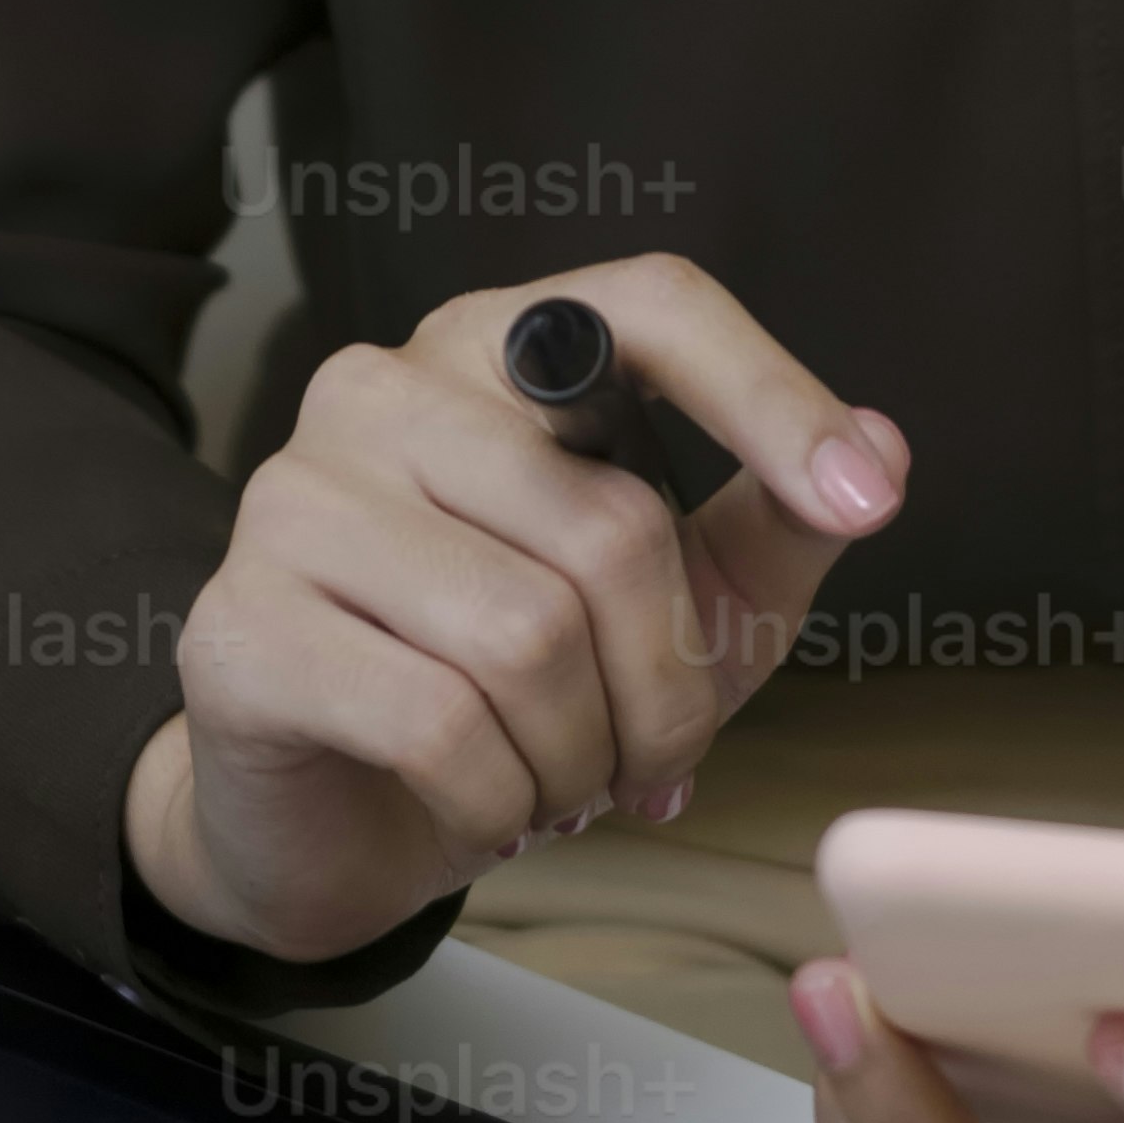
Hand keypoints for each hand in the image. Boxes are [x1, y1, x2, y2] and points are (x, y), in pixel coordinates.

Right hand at [123, 252, 907, 964]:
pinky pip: (434, 725)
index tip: (867, 501)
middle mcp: (387, 386)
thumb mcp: (680, 606)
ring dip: (578, 757)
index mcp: (500, 346)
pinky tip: (484, 808)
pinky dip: (495, 802)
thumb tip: (881, 447)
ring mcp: (296, 494)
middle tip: (648, 761)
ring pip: (524, 635)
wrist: (333, 816)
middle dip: (666, 688)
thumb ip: (770, 522)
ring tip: (559, 786)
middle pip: (609, 525)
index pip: (652, 306)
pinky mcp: (242, 624)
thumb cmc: (517, 686)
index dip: (771, 394)